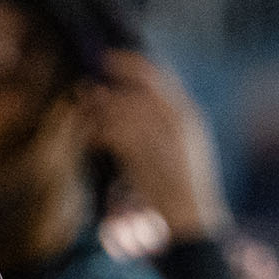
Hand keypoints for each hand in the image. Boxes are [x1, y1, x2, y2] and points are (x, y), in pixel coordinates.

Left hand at [84, 51, 230, 242]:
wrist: (191, 219)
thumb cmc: (182, 186)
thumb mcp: (182, 147)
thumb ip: (162, 121)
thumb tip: (133, 99)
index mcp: (190, 116)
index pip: (157, 76)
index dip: (129, 63)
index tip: (107, 59)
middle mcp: (179, 120)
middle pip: (135, 88)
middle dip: (108, 88)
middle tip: (87, 91)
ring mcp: (163, 136)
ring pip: (121, 109)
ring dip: (99, 113)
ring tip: (89, 124)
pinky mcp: (145, 156)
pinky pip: (113, 133)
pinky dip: (99, 135)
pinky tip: (94, 143)